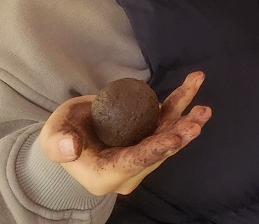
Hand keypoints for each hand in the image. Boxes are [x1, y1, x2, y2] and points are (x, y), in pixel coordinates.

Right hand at [39, 71, 210, 196]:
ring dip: (187, 119)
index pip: (134, 162)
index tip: (176, 138)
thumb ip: (59, 143)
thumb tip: (70, 147)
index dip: (155, 150)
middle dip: (179, 136)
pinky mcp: (147, 136)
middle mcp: (128, 170)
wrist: (70, 133)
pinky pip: (166, 119)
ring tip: (204, 108)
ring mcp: (141, 153)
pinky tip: (193, 83)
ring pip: (167, 135)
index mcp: (105, 175)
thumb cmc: (60, 135)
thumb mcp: (54, 137)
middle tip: (197, 122)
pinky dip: (180, 103)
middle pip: (157, 151)